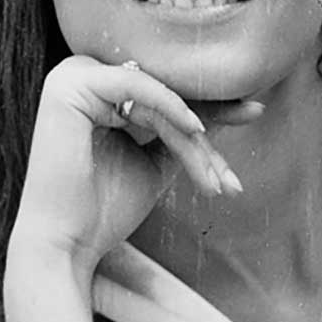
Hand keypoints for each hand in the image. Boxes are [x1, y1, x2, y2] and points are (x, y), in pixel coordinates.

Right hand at [9, 55, 261, 273]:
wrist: (67, 245)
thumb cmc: (106, 210)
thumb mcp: (157, 161)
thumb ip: (185, 132)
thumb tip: (237, 106)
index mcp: (97, 91)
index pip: (165, 92)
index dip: (212, 105)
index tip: (254, 112)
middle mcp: (81, 76)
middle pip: (164, 94)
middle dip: (207, 131)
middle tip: (232, 174)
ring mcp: (71, 77)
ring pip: (156, 96)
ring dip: (192, 139)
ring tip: (213, 181)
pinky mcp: (68, 86)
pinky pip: (136, 86)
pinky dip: (170, 107)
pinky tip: (196, 130)